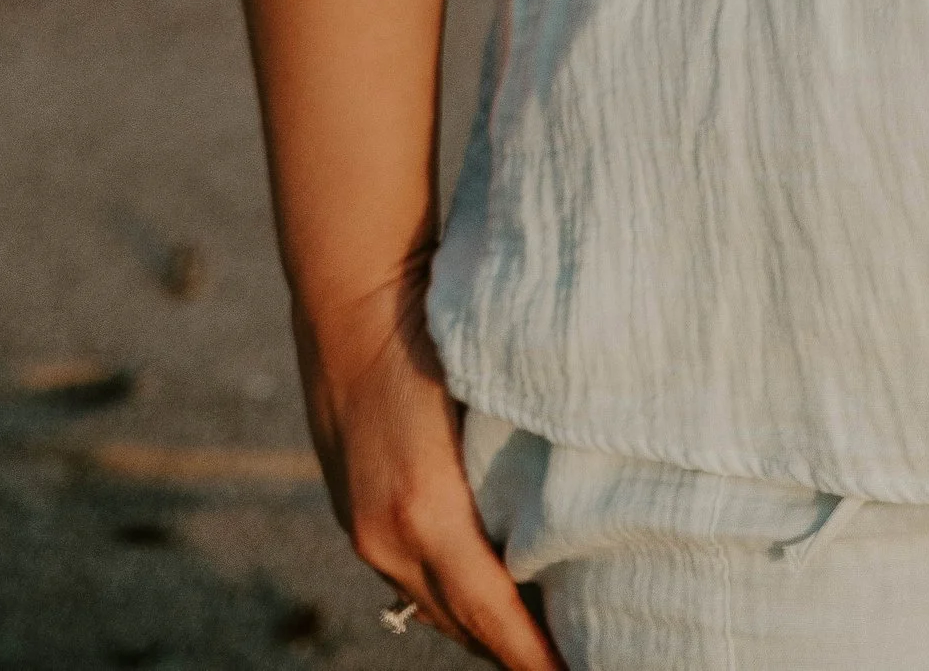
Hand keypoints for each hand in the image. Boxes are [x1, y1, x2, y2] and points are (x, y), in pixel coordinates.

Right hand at [297, 282, 561, 666]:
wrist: (354, 293)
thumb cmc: (436, 330)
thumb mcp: (489, 397)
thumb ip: (514, 464)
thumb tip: (564, 516)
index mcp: (427, 512)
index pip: (492, 615)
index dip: (534, 658)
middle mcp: (389, 536)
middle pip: (463, 624)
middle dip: (513, 650)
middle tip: (574, 656)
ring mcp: (365, 530)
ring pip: (434, 606)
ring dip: (482, 626)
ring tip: (538, 636)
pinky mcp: (354, 516)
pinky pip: (409, 578)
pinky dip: (450, 593)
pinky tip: (486, 590)